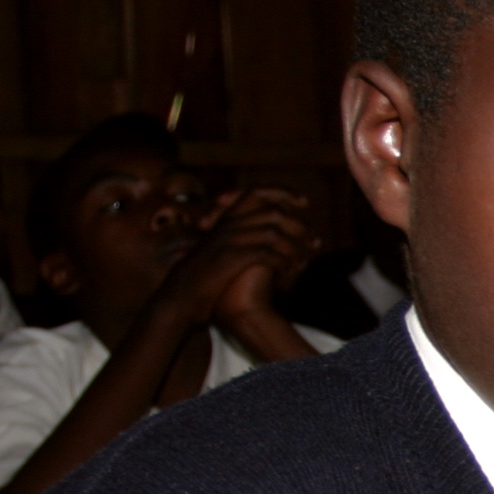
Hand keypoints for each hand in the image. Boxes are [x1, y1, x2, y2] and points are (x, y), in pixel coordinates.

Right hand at [196, 188, 317, 324]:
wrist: (178, 301)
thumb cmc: (201, 281)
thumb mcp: (218, 253)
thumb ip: (238, 241)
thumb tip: (267, 238)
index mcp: (224, 221)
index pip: (255, 192)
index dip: (282, 192)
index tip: (304, 202)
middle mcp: (226, 226)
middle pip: (272, 212)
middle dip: (299, 225)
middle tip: (315, 241)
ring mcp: (227, 241)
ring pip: (272, 231)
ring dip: (294, 246)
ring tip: (305, 261)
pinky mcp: (229, 259)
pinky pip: (265, 253)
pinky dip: (282, 261)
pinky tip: (289, 272)